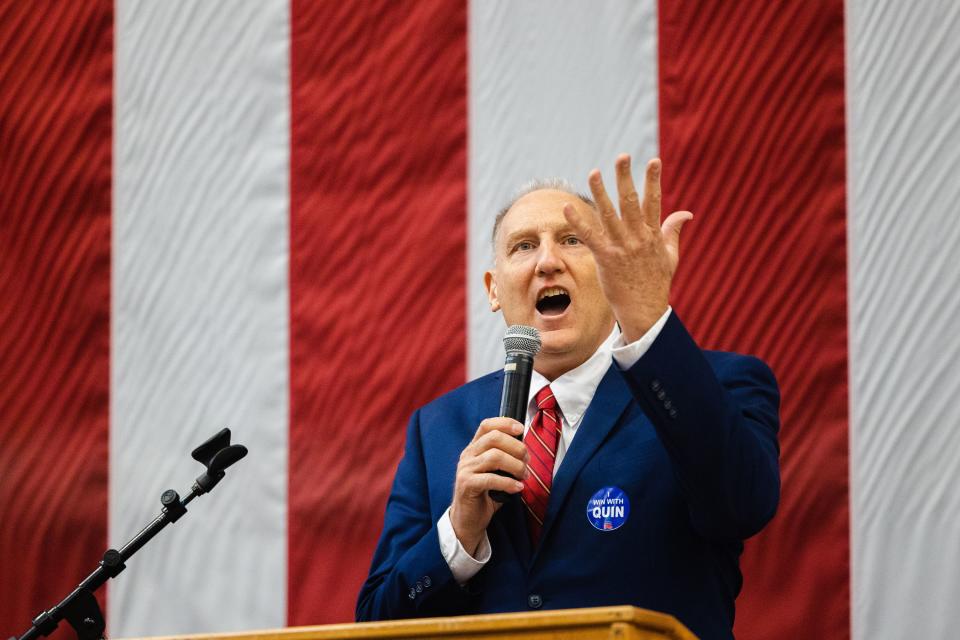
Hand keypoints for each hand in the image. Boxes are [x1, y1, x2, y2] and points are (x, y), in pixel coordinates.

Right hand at [449, 418, 526, 555]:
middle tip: (527, 460)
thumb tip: (525, 451)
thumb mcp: (496, 472)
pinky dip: (508, 482)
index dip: (505, 423)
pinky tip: (518, 488)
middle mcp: (468, 455)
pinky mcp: (466, 485)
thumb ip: (505, 459)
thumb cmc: (486, 495)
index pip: (487, 425)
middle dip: (516, 447)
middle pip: (493, 438)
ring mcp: (465, 469)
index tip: (521, 429)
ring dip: (515, 465)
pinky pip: (490, 478)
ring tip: (524, 475)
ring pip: (494, 456)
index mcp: (474, 448)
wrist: (468, 520)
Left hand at [563, 155, 691, 341]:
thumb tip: (686, 213)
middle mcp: (638, 238)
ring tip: (594, 172)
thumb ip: (673, 231)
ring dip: (600, 192)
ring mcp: (621, 247)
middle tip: (622, 156)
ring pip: (609, 214)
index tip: (654, 160)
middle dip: (626, 178)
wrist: (645, 310)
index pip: (654, 202)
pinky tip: (567, 207)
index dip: (653, 180)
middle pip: (631, 202)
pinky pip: (590, 236)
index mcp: (653, 235)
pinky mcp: (605, 258)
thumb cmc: (656, 283)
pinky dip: (578, 222)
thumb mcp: (671, 255)